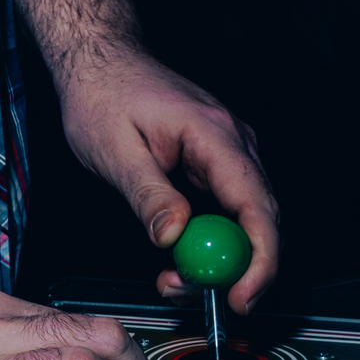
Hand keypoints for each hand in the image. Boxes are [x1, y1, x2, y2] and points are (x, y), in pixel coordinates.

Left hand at [56, 42, 280, 312]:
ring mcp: (227, 151)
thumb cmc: (103, 94)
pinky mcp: (214, 161)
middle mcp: (233, 141)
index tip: (242, 295)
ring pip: (244, 219)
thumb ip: (147, 195)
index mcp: (213, 133)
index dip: (259, 258)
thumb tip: (172, 236)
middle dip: (239, 269)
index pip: (256, 205)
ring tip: (173, 276)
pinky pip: (226, 209)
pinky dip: (207, 239)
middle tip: (204, 298)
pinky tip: (178, 252)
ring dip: (218, 257)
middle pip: (260, 218)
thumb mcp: (114, 151)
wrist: (98, 62)